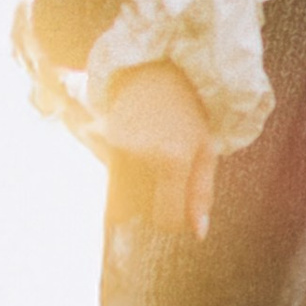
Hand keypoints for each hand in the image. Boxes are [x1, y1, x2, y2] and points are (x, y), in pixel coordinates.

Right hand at [101, 60, 216, 239]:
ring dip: (132, 189)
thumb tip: (198, 234)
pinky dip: (122, 172)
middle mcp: (140, 156)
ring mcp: (116, 148)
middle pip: (137, 211)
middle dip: (148, 203)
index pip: (165, 217)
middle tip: (161, 176)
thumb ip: (201, 194)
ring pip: (119, 196)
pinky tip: (134, 147)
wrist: (153, 72)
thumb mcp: (206, 150)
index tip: (175, 206)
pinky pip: (110, 176)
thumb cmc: (187, 114)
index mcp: (172, 159)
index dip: (170, 220)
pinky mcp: (99, 141)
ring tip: (148, 158)